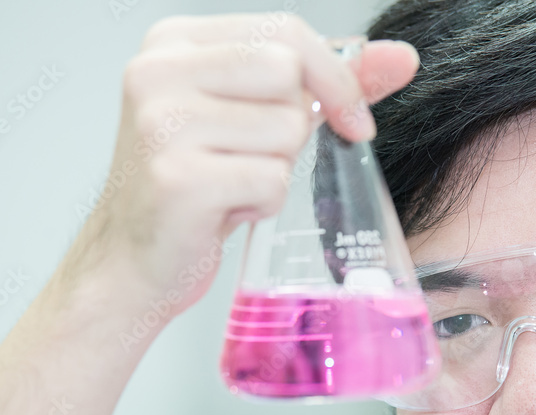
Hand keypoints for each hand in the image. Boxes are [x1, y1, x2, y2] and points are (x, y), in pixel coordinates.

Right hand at [0, 14, 418, 414]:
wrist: (132, 261)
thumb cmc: (193, 186)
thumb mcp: (255, 118)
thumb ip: (327, 84)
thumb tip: (402, 58)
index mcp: (173, 42)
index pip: (287, 32)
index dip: (335, 77)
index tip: (352, 117)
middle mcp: (158, 72)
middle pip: (289, 75)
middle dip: (294, 128)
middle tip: (257, 158)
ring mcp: (163, 124)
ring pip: (287, 131)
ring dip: (276, 170)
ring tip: (232, 184)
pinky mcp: (178, 179)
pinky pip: (272, 183)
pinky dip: (262, 206)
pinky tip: (224, 211)